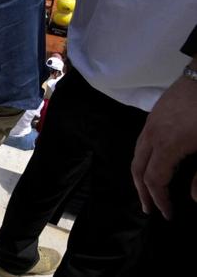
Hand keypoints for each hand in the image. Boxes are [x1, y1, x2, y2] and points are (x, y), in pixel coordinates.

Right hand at [131, 71, 196, 219]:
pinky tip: (155, 162)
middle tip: (149, 208)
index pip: (154, 180)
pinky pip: (141, 141)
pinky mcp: (155, 113)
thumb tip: (194, 197)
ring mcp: (151, 122)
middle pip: (138, 168)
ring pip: (136, 154)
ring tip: (149, 189)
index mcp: (168, 145)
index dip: (159, 200)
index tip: (167, 214)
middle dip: (142, 191)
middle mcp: (153, 135)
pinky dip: (143, 158)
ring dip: (140, 174)